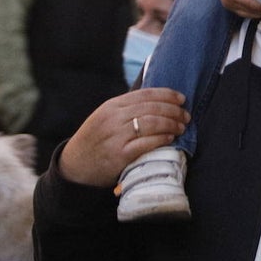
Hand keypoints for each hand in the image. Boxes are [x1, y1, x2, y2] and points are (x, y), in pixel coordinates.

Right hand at [58, 88, 189, 187]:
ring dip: (171, 124)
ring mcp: (116, 136)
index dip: (167, 94)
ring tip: (181, 127)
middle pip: (152, 108)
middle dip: (174, 111)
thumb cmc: (95, 140)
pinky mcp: (119, 155)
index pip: (145, 94)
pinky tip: (170, 138)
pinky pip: (146, 143)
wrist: (74, 166)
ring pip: (152, 123)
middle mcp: (113, 118)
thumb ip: (127, 109)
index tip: (182, 98)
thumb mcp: (105, 117)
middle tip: (186, 116)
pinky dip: (161, 139)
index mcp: (112, 106)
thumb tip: (159, 101)